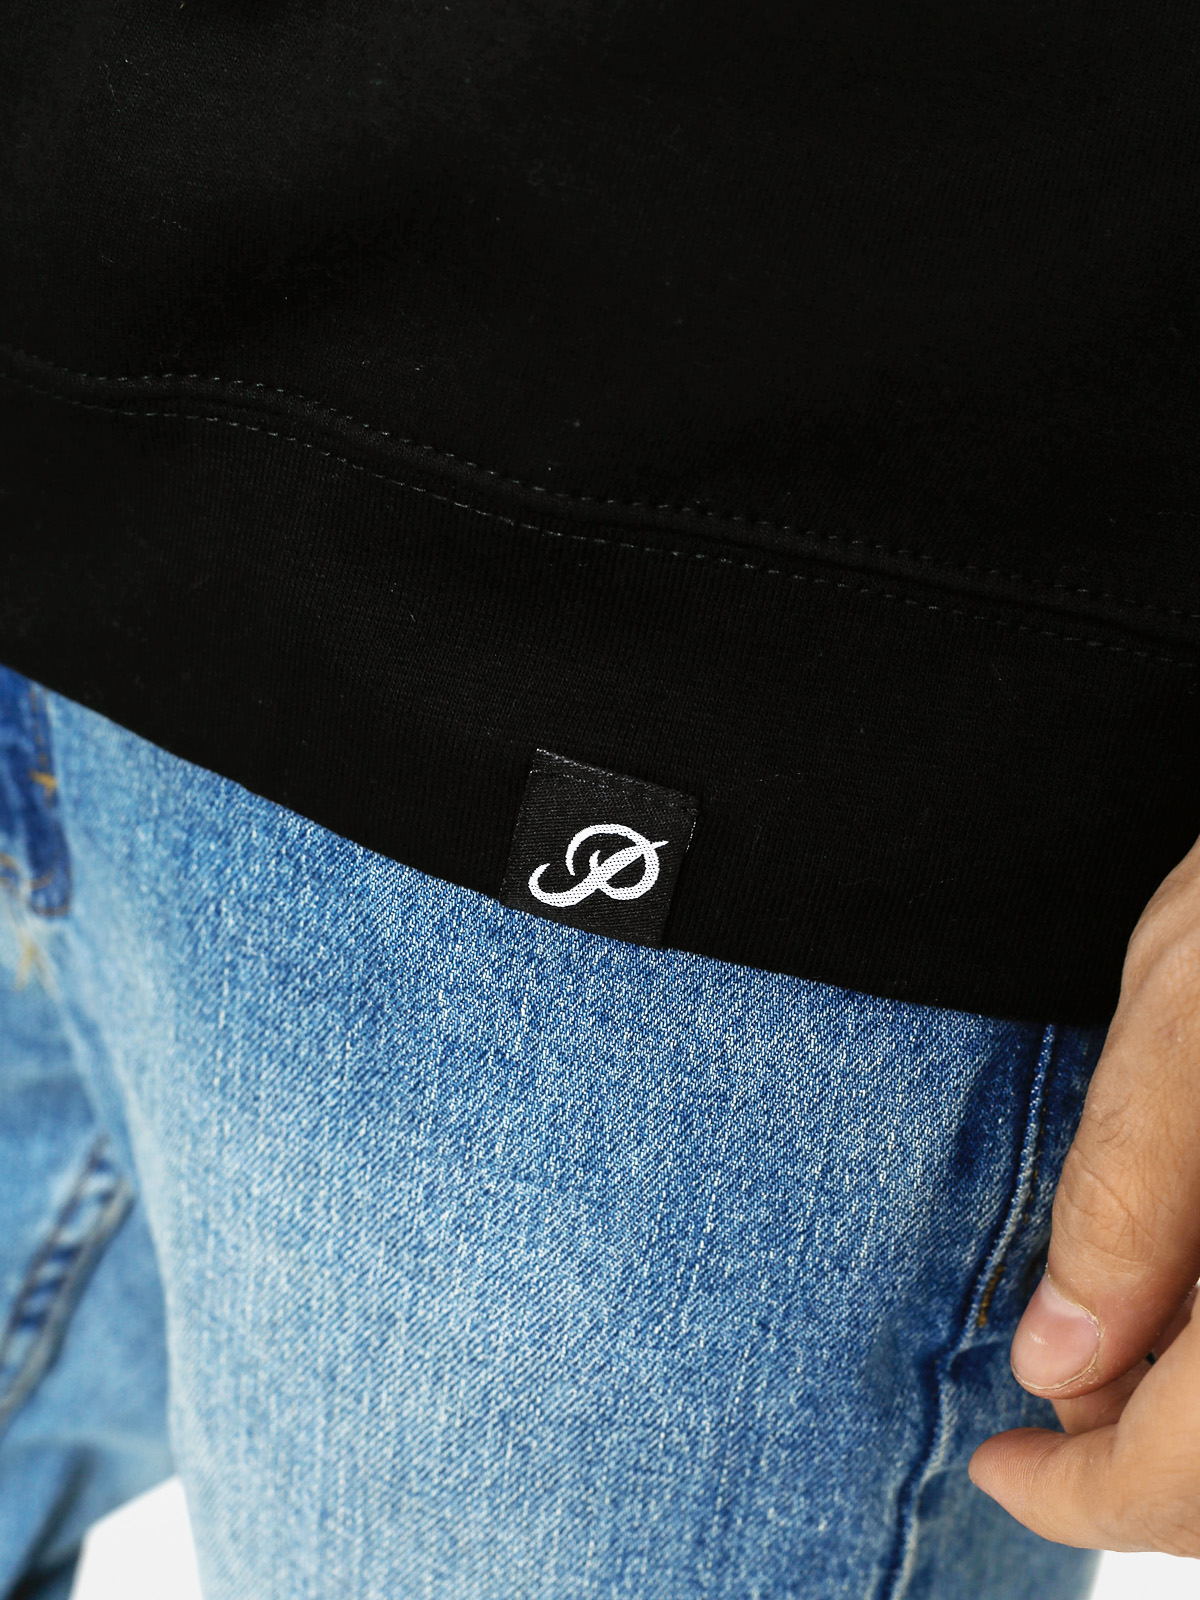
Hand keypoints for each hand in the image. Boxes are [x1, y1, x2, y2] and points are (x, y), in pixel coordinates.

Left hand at [968, 828, 1199, 1555]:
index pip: (1189, 1475)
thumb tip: (1055, 1362)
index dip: (1082, 1499)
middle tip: (1048, 1418)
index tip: (1002, 1466)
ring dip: (1196, 1428)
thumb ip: (1128, 1202)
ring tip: (1112, 1362)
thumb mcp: (1187, 1011)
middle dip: (1146, 1473)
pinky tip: (1184, 1308)